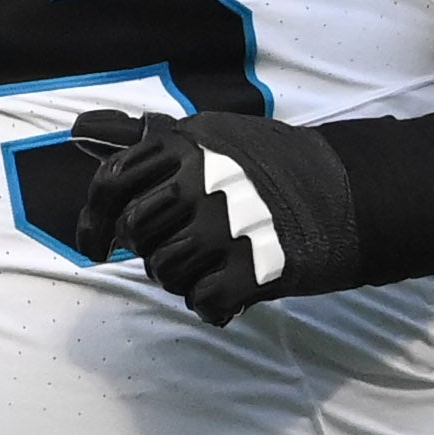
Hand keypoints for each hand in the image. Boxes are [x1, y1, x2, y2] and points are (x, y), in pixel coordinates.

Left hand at [72, 110, 360, 325]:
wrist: (352, 191)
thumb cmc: (273, 166)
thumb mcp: (210, 136)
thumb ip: (146, 138)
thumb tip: (80, 130)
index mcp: (186, 143)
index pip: (112, 184)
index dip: (93, 221)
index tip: (95, 245)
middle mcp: (201, 178)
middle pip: (137, 232)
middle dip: (149, 250)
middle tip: (179, 253)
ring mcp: (226, 223)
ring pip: (164, 270)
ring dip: (181, 279)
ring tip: (210, 268)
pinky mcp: (254, 265)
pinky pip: (202, 301)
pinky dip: (212, 304)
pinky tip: (231, 292)